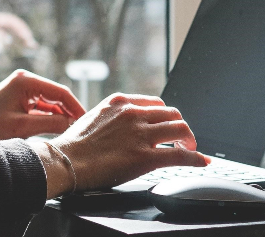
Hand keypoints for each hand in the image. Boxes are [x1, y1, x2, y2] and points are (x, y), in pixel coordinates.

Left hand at [0, 69, 84, 140]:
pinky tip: (59, 129)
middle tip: (82, 127)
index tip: (86, 120)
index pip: (60, 92)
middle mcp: (26, 81)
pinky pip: (41, 108)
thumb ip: (51, 123)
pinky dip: (50, 118)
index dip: (75, 106)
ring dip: (60, 116)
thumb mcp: (23, 127)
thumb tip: (73, 123)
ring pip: (50, 103)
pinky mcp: (20, 100)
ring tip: (73, 130)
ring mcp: (23, 90)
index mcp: (26, 81)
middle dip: (69, 111)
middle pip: (57, 96)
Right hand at [30, 94, 210, 197]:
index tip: (169, 125)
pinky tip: (200, 160)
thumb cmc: (73, 145)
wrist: (64, 161)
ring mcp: (140, 135)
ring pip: (181, 128)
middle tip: (182, 139)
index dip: (167, 116)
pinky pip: (179, 154)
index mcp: (121, 102)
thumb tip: (122, 125)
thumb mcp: (94, 117)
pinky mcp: (144, 156)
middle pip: (173, 113)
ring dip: (189, 140)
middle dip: (181, 127)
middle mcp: (134, 114)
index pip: (157, 103)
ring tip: (189, 148)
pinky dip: (195, 157)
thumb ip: (113, 117)